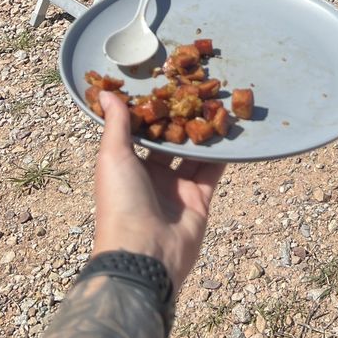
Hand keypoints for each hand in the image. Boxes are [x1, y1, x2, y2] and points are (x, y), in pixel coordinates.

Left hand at [93, 90, 224, 290]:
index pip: (142, 132)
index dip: (153, 110)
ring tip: (217, 102)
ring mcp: (178, 188)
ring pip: (193, 153)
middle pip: (170, 141)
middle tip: (197, 89)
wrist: (144, 254)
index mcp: (128, 166)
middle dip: (182, 118)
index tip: (165, 83)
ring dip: (203, 132)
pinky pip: (212, 171)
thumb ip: (116, 124)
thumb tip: (106, 93)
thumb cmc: (121, 201)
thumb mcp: (113, 157)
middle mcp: (153, 175)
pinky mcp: (200, 198)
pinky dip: (222, 153)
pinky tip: (231, 129)